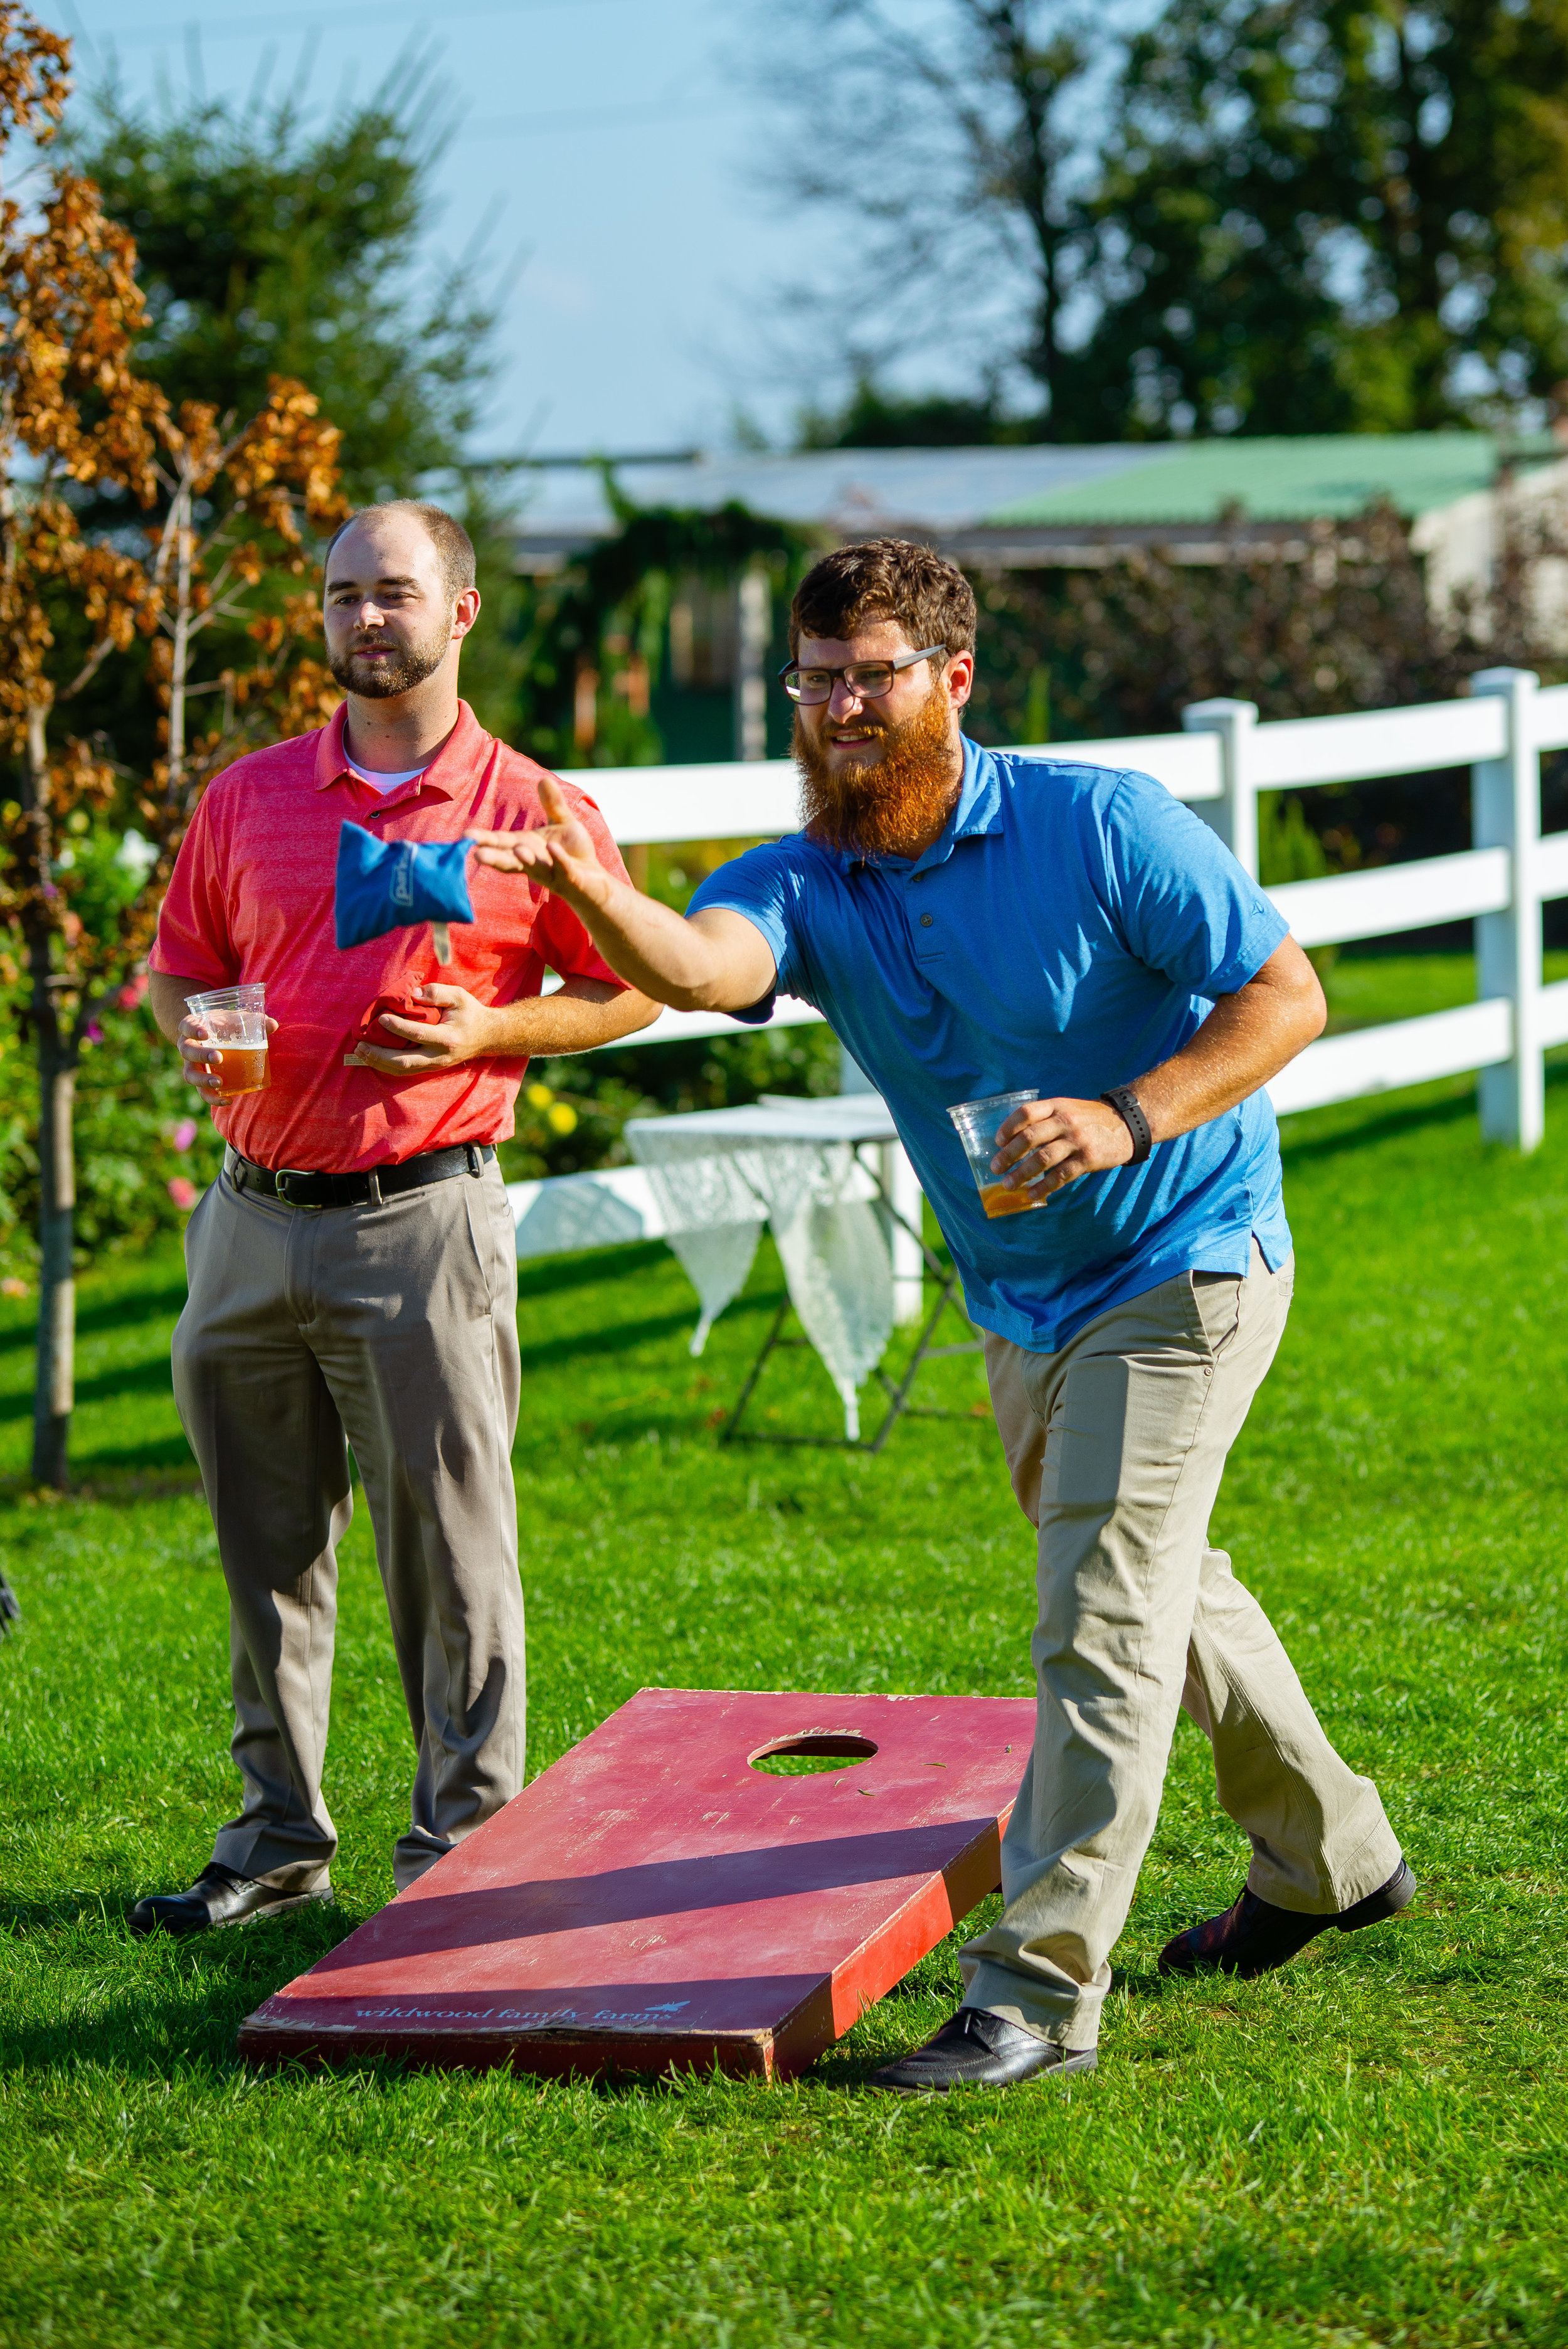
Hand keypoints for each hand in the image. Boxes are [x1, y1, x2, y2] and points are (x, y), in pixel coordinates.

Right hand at [178, 1012, 277, 1104]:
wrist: (212, 1036)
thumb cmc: (224, 1025)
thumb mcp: (235, 1019)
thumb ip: (253, 1020)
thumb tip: (273, 1025)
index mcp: (192, 1027)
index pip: (186, 1026)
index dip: (193, 1030)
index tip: (205, 1034)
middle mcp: (187, 1046)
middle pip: (187, 1051)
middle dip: (201, 1055)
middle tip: (218, 1057)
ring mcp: (191, 1065)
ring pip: (190, 1074)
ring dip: (203, 1080)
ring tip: (219, 1083)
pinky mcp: (200, 1081)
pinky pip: (202, 1091)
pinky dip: (213, 1098)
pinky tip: (227, 1100)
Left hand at [347, 984, 499, 1074]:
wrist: (488, 1036)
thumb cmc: (471, 1013)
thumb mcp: (459, 996)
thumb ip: (437, 993)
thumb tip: (412, 994)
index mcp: (447, 1038)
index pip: (418, 1034)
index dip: (397, 1027)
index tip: (381, 1019)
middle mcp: (439, 1057)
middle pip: (404, 1062)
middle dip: (379, 1055)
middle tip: (360, 1045)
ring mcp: (435, 1065)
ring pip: (402, 1070)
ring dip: (379, 1063)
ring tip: (360, 1052)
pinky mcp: (430, 1068)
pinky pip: (405, 1070)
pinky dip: (386, 1065)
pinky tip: (373, 1058)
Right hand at [470, 776, 611, 913]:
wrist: (595, 880)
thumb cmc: (573, 852)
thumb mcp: (562, 824)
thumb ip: (552, 805)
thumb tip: (543, 780)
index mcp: (527, 847)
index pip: (502, 843)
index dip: (484, 840)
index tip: (465, 837)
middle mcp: (534, 863)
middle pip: (510, 860)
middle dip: (494, 857)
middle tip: (476, 854)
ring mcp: (551, 873)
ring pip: (535, 868)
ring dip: (526, 860)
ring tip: (517, 850)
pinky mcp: (570, 879)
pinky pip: (563, 868)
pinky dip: (558, 859)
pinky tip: (553, 849)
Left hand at [993, 1095, 1134, 1195]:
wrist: (1126, 1125)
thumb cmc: (1090, 1119)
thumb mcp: (1068, 1108)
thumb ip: (1046, 1119)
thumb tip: (1014, 1141)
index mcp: (1057, 1106)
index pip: (1026, 1113)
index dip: (1008, 1127)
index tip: (998, 1141)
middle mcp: (1065, 1121)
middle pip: (1029, 1138)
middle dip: (1008, 1155)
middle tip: (996, 1168)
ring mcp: (1077, 1140)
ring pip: (1042, 1159)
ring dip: (1022, 1174)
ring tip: (1008, 1184)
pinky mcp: (1087, 1159)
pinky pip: (1060, 1176)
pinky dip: (1043, 1187)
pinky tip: (1032, 1194)